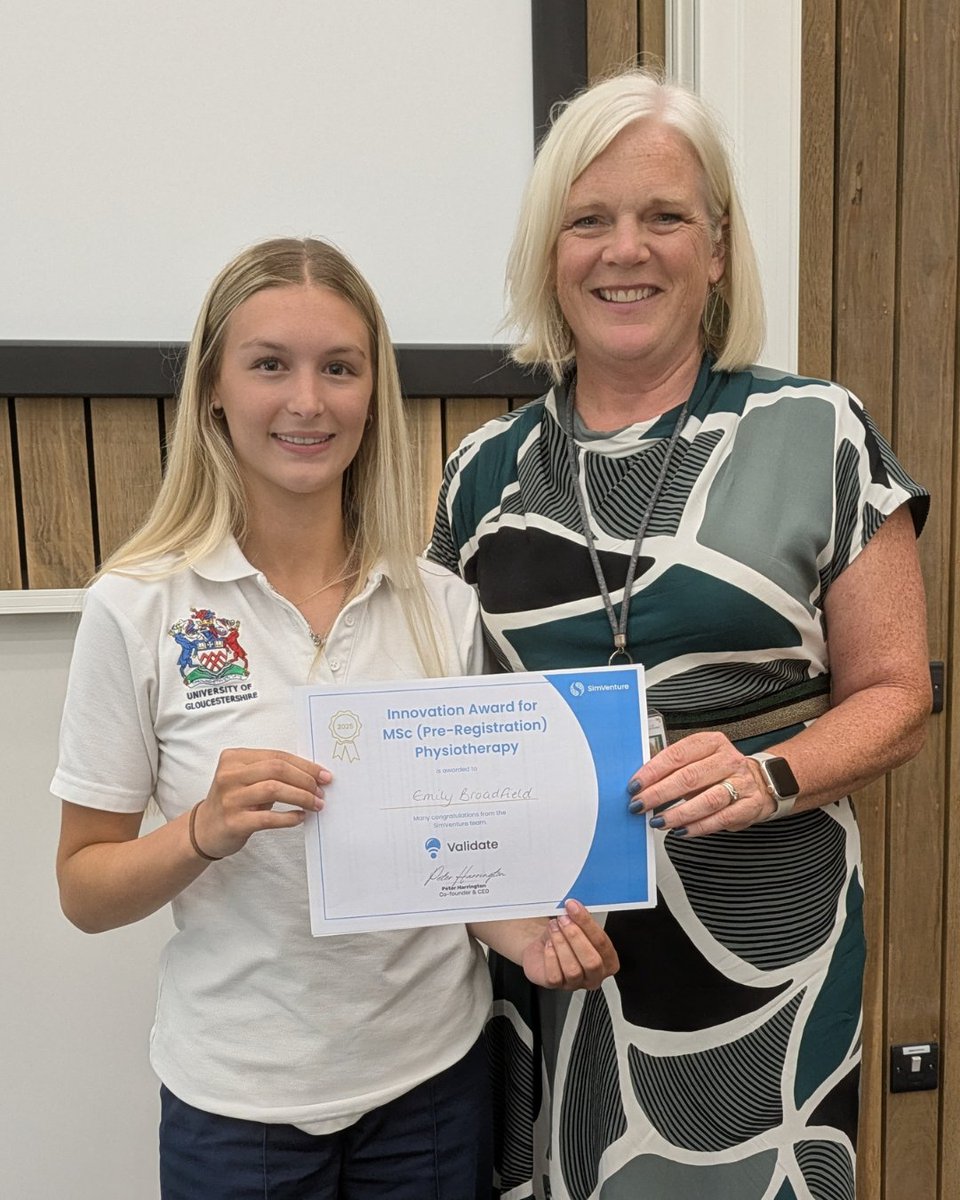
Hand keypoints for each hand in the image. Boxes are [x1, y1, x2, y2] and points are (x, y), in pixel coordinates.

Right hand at [191, 748, 330, 858]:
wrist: (205, 829)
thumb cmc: (234, 801)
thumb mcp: (247, 780)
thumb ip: (272, 772)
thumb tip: (312, 774)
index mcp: (234, 758)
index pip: (277, 756)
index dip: (304, 765)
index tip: (323, 775)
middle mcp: (229, 775)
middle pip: (277, 769)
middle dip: (305, 779)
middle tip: (321, 791)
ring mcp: (230, 798)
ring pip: (274, 790)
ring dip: (301, 797)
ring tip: (315, 804)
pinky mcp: (234, 822)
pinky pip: (268, 818)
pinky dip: (288, 817)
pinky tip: (299, 817)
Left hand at [520, 899, 619, 989]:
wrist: (543, 946)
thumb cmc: (564, 937)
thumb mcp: (578, 926)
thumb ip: (583, 919)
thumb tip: (578, 907)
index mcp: (608, 961)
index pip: (603, 944)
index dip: (588, 924)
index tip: (574, 907)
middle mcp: (594, 975)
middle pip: (592, 961)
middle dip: (576, 936)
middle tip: (564, 919)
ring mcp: (576, 983)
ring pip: (573, 969)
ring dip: (561, 943)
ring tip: (554, 927)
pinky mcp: (556, 985)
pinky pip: (555, 976)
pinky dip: (551, 957)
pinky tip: (548, 944)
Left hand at [626, 732, 773, 836]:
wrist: (759, 781)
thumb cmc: (720, 770)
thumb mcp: (699, 759)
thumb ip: (674, 767)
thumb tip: (642, 782)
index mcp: (711, 743)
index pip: (677, 755)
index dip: (653, 771)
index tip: (635, 785)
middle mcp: (728, 760)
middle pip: (689, 777)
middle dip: (659, 794)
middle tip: (641, 804)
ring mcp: (741, 782)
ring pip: (706, 800)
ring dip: (678, 813)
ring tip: (659, 821)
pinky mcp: (749, 805)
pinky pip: (721, 818)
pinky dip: (698, 826)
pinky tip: (682, 830)